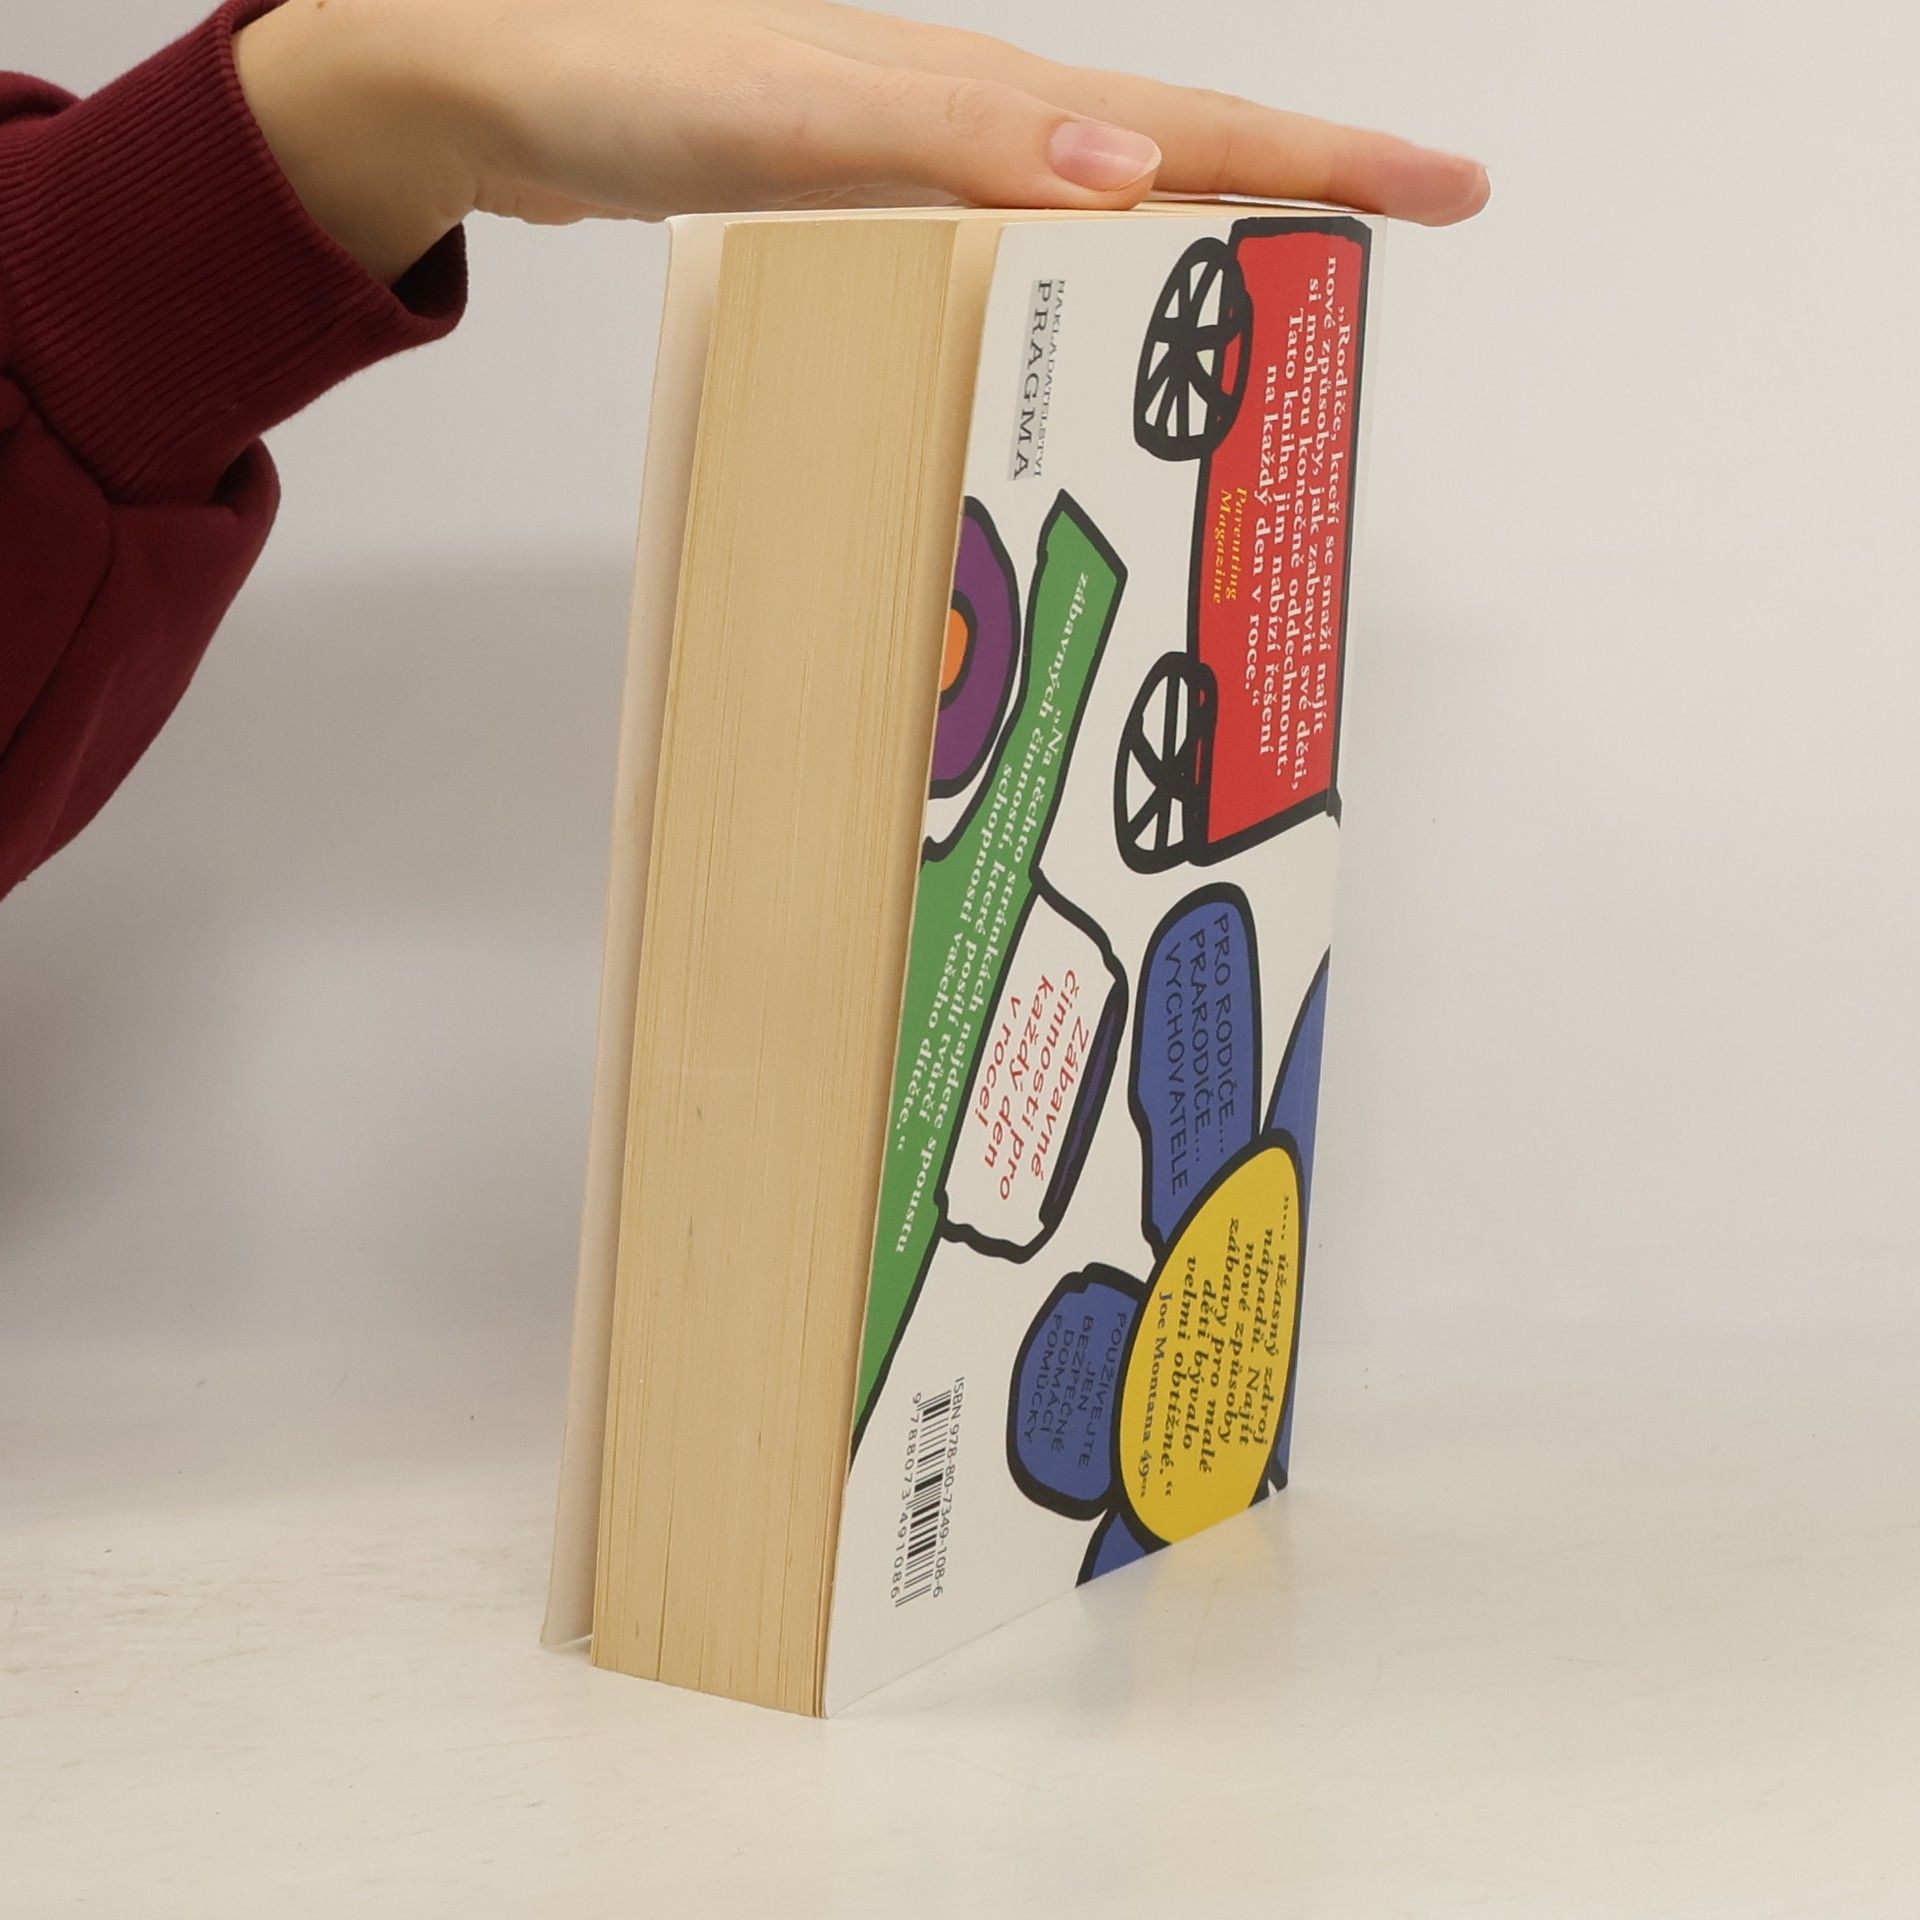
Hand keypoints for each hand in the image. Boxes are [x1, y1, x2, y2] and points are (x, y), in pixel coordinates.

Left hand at [235, 0, 1488, 284]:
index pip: (1189, 131)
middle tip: (1392, 264)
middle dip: (1292, 210)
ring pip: (1094, 216)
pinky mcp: (864, 206)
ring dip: (1190, 261)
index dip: (1322, 163)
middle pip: (1169, 165)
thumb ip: (950, 143)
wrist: (493, 81)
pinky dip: (1065, 294)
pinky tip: (1066, 335)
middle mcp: (967, 127)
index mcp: (979, 105)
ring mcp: (918, 165)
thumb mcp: (794, 121)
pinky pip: (1003, 252)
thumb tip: (1126, 170)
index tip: (1444, 191)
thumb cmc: (626, 87)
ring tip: (1263, 329)